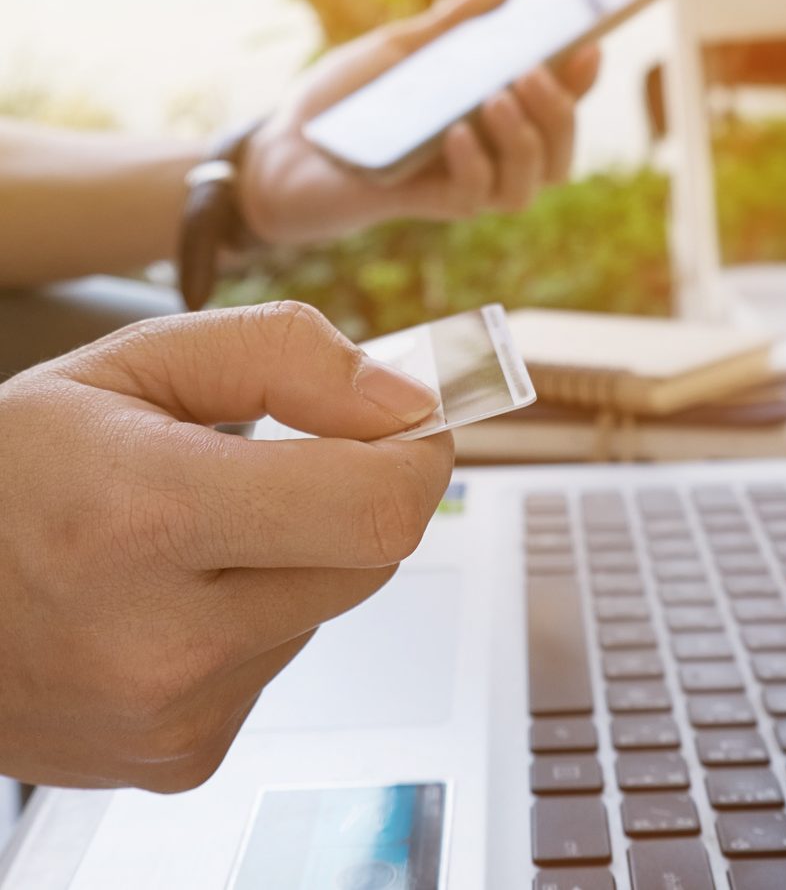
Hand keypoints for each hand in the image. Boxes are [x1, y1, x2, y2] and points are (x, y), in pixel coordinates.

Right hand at [0, 302, 452, 790]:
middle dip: (357, 492)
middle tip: (294, 455)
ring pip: (327, 607)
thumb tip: (404, 399)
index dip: (416, 452)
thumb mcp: (134, 362)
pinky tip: (172, 593)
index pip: (373, 507)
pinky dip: (256, 615)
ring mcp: (173, 716)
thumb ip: (284, 356)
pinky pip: (280, 662)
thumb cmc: (13, 467)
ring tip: (193, 531)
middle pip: (371, 558)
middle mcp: (163, 639)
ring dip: (296, 555)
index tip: (411, 417)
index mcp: (146, 517)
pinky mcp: (181, 759)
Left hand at [238, 0, 600, 244]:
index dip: (582, 83)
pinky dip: (475, 164)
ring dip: (527, 140)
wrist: (279, 147)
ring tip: (496, 98)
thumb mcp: (396, 49)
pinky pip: (474, 199)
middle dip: (561, 113)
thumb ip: (451, 26)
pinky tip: (455, 133)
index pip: (555, 106)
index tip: (589, 46)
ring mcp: (458, 183)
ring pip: (530, 183)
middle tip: (531, 73)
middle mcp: (485, 154)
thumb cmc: (340, 102)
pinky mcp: (424, 204)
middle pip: (559, 152)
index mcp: (486, 116)